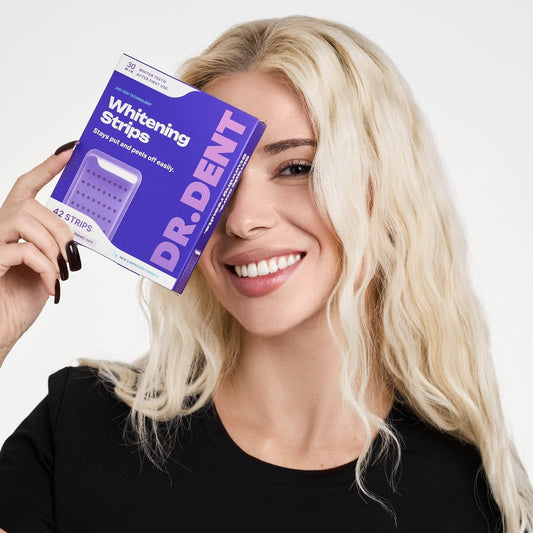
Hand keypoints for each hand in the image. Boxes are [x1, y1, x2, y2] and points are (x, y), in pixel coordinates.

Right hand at [0, 142, 80, 365]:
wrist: (0, 330)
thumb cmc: (20, 300)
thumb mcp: (47, 268)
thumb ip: (54, 247)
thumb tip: (75, 238)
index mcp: (14, 227)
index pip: (27, 186)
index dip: (48, 168)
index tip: (71, 152)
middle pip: (32, 206)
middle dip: (60, 229)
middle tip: (71, 258)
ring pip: (26, 221)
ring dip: (53, 248)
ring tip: (58, 274)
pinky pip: (23, 250)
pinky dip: (45, 268)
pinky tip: (49, 286)